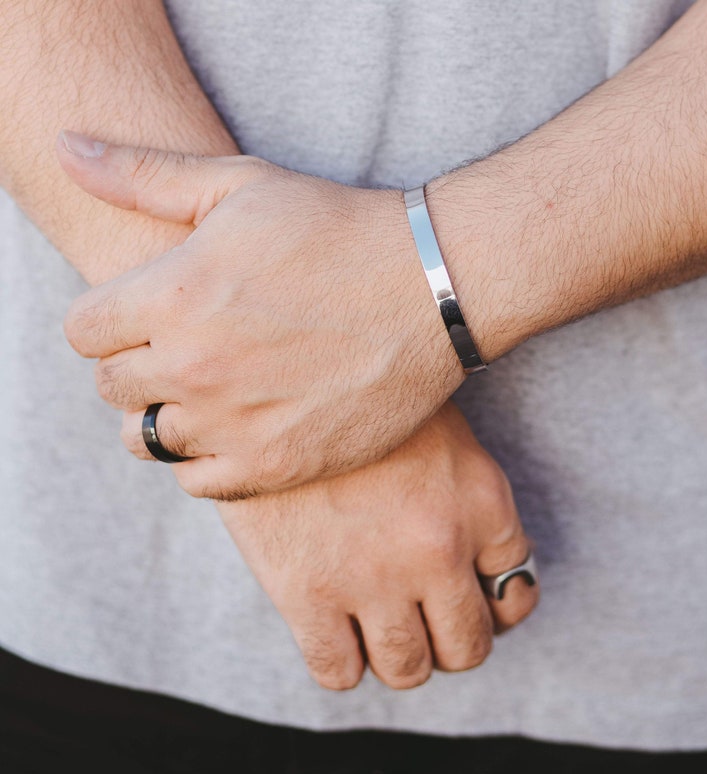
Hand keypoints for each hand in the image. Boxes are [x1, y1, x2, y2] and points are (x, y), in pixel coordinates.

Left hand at [60, 137, 463, 498]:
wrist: (432, 291)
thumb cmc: (338, 230)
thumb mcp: (242, 185)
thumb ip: (142, 174)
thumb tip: (64, 148)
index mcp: (174, 298)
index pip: (82, 331)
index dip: (107, 319)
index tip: (144, 313)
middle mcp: (195, 369)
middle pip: (110, 387)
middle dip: (135, 363)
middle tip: (183, 346)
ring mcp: (236, 425)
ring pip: (145, 439)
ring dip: (163, 413)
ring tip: (205, 389)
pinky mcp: (278, 465)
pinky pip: (197, 483)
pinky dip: (201, 459)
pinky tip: (231, 427)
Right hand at [217, 402, 537, 689]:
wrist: (274, 373)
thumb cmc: (361, 400)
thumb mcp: (442, 430)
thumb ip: (470, 497)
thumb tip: (486, 568)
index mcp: (482, 500)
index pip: (517, 591)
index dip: (497, 607)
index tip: (472, 601)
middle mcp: (439, 547)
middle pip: (469, 647)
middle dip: (451, 642)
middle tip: (426, 620)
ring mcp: (374, 576)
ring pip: (409, 669)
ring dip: (400, 657)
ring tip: (379, 626)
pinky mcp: (306, 592)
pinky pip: (339, 672)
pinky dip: (341, 661)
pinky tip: (332, 628)